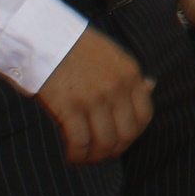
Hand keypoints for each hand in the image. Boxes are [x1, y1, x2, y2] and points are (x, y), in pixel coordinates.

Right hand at [35, 26, 152, 163]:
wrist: (44, 36)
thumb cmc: (76, 46)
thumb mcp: (113, 55)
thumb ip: (130, 75)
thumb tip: (149, 87)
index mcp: (130, 74)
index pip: (144, 116)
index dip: (133, 136)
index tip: (119, 142)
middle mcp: (117, 88)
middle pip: (126, 134)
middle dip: (114, 151)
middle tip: (99, 156)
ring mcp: (95, 98)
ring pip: (105, 142)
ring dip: (95, 157)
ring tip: (84, 159)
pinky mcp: (70, 106)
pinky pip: (80, 142)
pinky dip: (77, 155)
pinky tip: (71, 157)